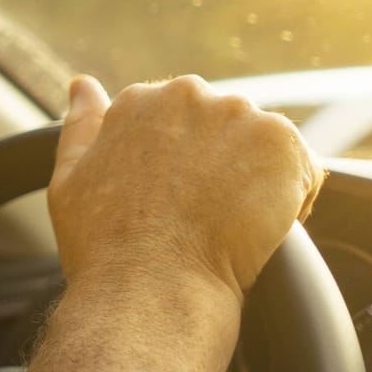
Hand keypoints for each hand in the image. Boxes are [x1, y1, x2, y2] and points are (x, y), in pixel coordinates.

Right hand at [47, 74, 324, 301]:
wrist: (150, 286)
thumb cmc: (103, 244)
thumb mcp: (70, 178)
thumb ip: (81, 125)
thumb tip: (82, 86)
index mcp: (138, 101)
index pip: (179, 122)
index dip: (183, 167)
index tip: (176, 202)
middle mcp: (186, 95)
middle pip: (223, 128)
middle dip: (221, 166)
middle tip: (203, 217)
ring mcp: (236, 115)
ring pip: (263, 147)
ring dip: (256, 181)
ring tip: (229, 227)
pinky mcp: (279, 142)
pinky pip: (301, 168)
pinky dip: (291, 199)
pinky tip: (257, 230)